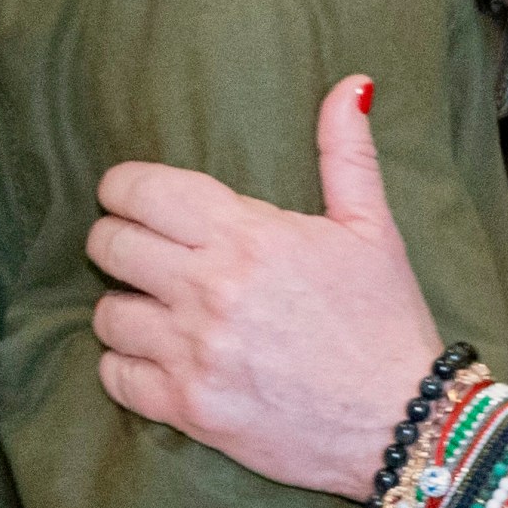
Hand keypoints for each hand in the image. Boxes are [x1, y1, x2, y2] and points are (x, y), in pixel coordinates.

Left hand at [88, 75, 443, 500]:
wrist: (402, 423)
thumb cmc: (387, 321)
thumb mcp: (374, 228)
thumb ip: (347, 153)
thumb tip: (352, 84)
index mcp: (250, 237)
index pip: (140, 191)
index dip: (126, 188)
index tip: (138, 198)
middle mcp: (210, 290)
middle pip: (107, 245)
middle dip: (120, 239)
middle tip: (148, 251)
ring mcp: (192, 353)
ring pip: (105, 313)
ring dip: (128, 306)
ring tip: (159, 310)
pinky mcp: (186, 408)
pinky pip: (113, 375)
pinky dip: (128, 365)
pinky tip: (161, 357)